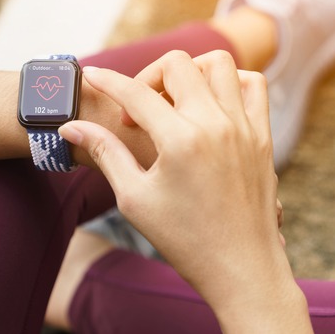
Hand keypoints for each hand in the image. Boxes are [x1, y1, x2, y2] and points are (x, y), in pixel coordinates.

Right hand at [59, 50, 315, 333]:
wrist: (242, 269)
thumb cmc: (184, 240)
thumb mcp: (134, 198)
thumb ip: (105, 153)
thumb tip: (71, 126)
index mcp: (181, 140)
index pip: (136, 93)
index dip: (107, 80)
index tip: (90, 74)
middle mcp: (216, 124)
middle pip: (177, 64)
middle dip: (147, 76)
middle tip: (137, 112)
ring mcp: (245, 127)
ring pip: (219, 63)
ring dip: (190, 72)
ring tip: (173, 102)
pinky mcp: (262, 136)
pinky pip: (254, 85)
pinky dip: (230, 82)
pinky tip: (211, 106)